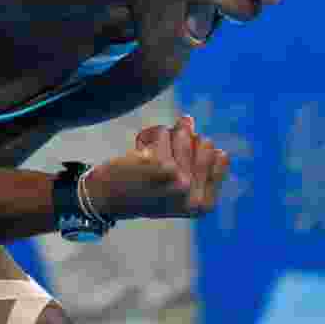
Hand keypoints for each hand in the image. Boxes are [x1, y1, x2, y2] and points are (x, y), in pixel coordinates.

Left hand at [90, 115, 229, 218]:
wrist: (104, 199)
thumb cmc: (139, 187)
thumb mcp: (173, 182)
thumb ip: (189, 156)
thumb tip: (188, 119)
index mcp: (204, 205)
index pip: (219, 156)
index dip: (198, 149)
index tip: (178, 161)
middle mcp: (195, 197)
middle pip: (203, 143)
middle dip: (182, 140)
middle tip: (161, 153)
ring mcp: (181, 183)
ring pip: (184, 134)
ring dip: (165, 136)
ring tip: (150, 151)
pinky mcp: (163, 167)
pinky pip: (164, 132)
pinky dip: (150, 135)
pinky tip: (138, 150)